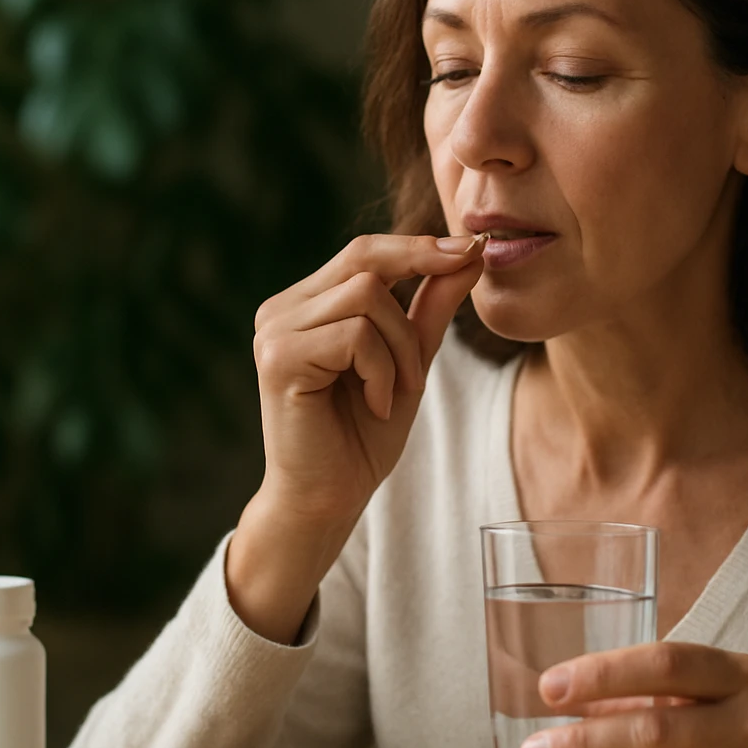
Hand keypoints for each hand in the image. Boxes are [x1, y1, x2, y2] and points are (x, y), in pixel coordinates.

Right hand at [228, 233, 483, 641]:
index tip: (472, 250)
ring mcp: (275, 331)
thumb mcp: (409, 360)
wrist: (329, 499)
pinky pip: (356, 335)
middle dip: (412, 301)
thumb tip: (468, 253)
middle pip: (365, 259)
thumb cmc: (363, 435)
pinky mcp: (280, 358)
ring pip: (367, 297)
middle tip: (423, 363)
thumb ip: (430, 307)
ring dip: (399, 350)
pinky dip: (382, 372)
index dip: (418, 247)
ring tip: (393, 394)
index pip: (365, 251)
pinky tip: (374, 405)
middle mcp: (282, 309)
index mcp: (307, 304)